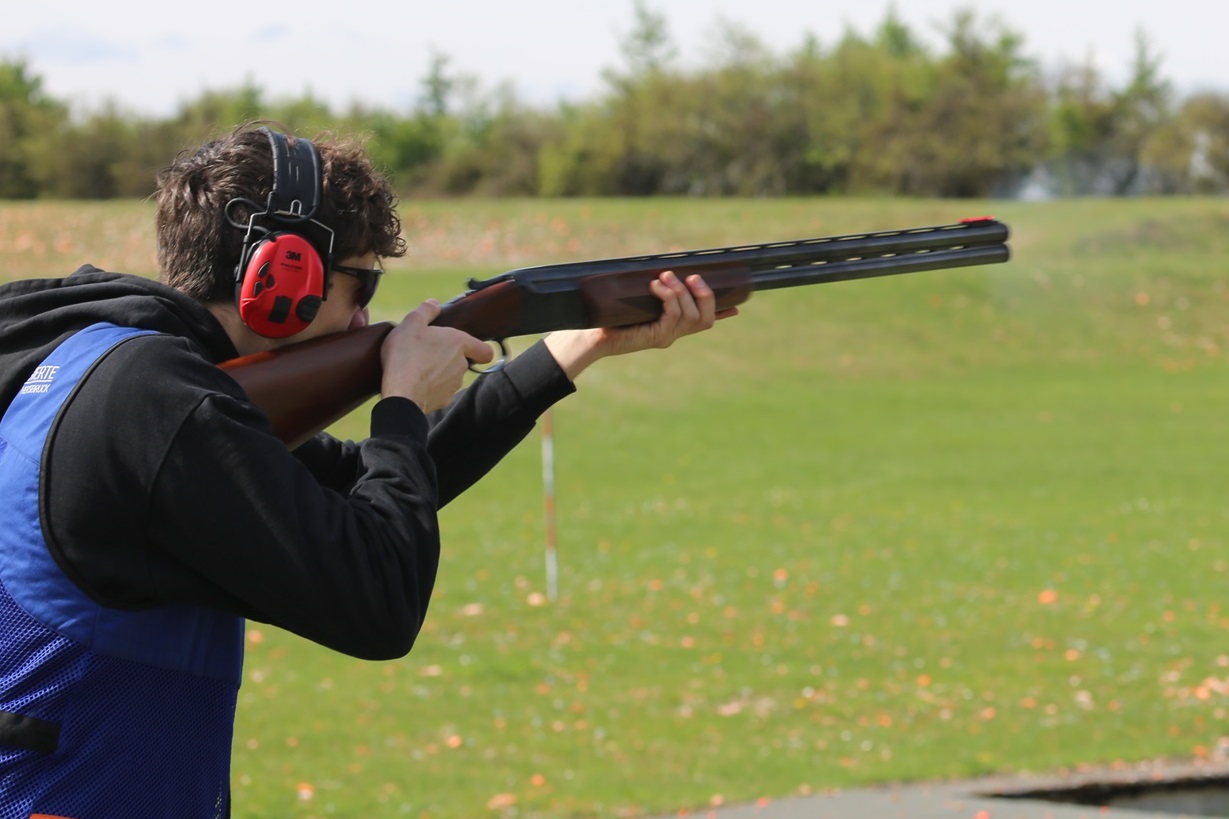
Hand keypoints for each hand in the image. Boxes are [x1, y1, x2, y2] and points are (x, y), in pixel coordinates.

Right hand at [380, 300, 493, 412]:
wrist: (400, 392)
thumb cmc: (406, 355)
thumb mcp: (411, 323)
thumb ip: (425, 311)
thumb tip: (434, 304)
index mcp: (458, 343)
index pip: (485, 350)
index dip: (478, 349)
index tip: (468, 348)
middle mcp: (462, 365)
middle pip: (461, 360)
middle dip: (447, 357)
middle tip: (426, 353)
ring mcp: (454, 385)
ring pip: (451, 377)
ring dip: (438, 373)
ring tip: (417, 368)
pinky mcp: (444, 400)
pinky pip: (440, 392)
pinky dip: (431, 388)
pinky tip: (415, 383)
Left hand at [544, 271, 737, 380]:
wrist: (589, 335)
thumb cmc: (608, 314)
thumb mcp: (636, 296)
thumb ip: (652, 287)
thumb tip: (660, 266)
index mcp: (672, 325)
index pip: (705, 320)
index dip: (723, 312)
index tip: (737, 306)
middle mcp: (673, 333)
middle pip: (706, 318)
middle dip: (705, 294)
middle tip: (690, 276)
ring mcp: (666, 337)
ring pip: (691, 315)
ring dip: (680, 291)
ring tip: (664, 276)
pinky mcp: (655, 338)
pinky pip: (673, 316)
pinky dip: (668, 297)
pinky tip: (656, 286)